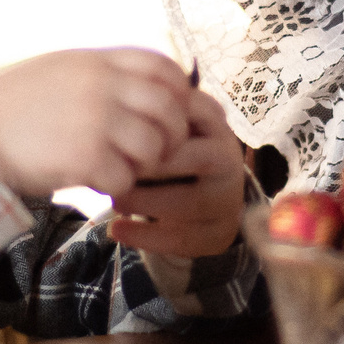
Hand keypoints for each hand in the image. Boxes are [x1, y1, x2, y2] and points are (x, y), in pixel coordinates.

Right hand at [0, 49, 194, 199]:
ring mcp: (95, 121)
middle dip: (171, 136)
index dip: (179, 94)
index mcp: (98, 61)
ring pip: (153, 147)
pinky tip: (99, 184)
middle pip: (169, 110)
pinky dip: (117, 187)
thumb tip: (145, 82)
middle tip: (154, 153)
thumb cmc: (15, 106)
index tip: (171, 114)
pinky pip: (126, 178)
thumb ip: (103, 72)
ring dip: (143, 166)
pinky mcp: (84, 158)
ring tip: (122, 169)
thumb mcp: (61, 69)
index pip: (164, 68)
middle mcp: (102, 86)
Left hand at [106, 91, 242, 258]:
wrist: (213, 193)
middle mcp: (229, 162)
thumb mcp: (171, 126)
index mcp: (215, 126)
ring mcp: (228, 200)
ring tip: (114, 200)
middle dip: (149, 164)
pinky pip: (182, 239)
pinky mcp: (219, 233)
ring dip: (144, 202)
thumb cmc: (179, 151)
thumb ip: (149, 114)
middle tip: (113, 168)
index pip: (189, 118)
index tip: (118, 135)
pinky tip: (116, 230)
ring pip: (189, 203)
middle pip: (194, 159)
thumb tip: (114, 105)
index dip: (153, 127)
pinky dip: (145, 237)